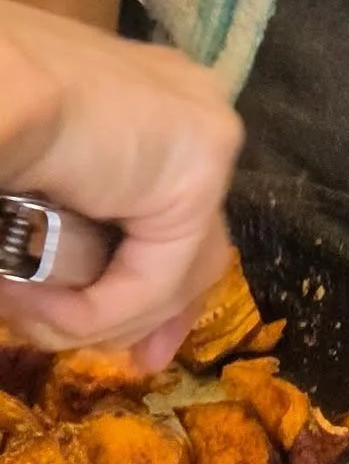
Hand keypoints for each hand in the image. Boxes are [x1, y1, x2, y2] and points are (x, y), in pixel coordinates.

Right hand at [0, 0, 241, 369]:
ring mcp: (201, 132)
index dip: (160, 288)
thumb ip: (74, 235)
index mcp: (152, 101)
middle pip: (195, 246)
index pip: (181, 216)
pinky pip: (156, 279)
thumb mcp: (38, 191)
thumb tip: (56, 295)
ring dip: (100, 318)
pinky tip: (45, 314)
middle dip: (160, 317)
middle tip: (139, 362)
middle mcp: (190, 106)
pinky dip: (99, 312)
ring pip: (175, 272)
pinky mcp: (199, 165)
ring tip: (31, 320)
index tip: (144, 347)